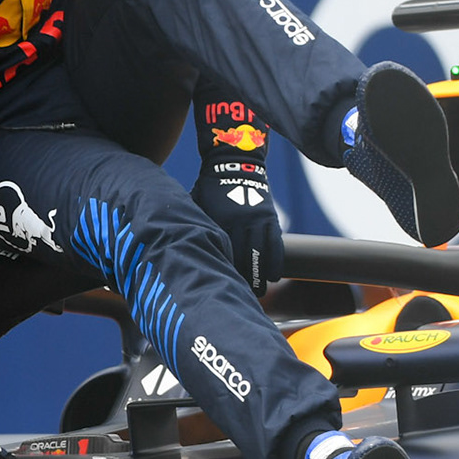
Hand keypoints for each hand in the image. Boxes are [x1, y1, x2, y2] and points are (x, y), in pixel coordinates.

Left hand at [193, 158, 283, 297]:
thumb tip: (182, 247)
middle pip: (244, 260)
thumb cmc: (209, 187)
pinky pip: (276, 244)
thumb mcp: (197, 205)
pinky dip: (275, 262)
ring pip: (262, 255)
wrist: (234, 162)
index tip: (223, 288)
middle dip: (246, 281)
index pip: (225, 254)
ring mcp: (258, 220)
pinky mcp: (270, 218)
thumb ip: (196, 226)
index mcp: (221, 221)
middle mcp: (241, 223)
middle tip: (244, 297)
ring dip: (262, 276)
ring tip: (260, 291)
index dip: (225, 274)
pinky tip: (273, 276)